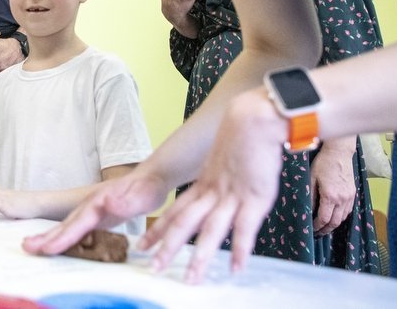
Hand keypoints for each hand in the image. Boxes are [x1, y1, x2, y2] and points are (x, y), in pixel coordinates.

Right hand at [22, 168, 168, 254]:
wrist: (151, 178)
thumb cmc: (147, 187)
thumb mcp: (142, 195)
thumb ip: (126, 200)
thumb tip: (108, 205)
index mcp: (98, 203)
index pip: (78, 223)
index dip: (62, 237)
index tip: (47, 248)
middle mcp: (91, 206)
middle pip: (66, 224)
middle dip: (46, 236)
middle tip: (26, 247)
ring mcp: (92, 212)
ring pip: (68, 226)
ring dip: (50, 236)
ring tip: (32, 246)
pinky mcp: (97, 218)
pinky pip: (77, 230)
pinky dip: (64, 237)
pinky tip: (57, 244)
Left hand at [140, 89, 284, 282]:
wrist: (254, 118)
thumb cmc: (242, 138)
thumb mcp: (222, 163)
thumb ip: (217, 180)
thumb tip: (218, 190)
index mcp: (203, 185)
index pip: (174, 211)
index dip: (157, 230)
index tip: (142, 245)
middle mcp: (211, 193)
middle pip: (184, 224)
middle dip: (167, 248)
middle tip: (153, 267)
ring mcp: (231, 196)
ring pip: (210, 231)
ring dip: (200, 257)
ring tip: (190, 278)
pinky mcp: (254, 198)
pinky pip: (245, 228)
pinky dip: (240, 250)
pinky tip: (236, 268)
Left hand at [310, 138, 356, 236]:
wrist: (339, 153)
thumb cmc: (323, 164)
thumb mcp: (311, 179)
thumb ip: (310, 196)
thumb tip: (307, 210)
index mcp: (330, 196)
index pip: (324, 219)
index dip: (317, 226)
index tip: (311, 229)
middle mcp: (342, 199)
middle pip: (335, 222)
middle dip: (325, 230)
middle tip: (318, 233)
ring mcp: (349, 197)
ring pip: (342, 218)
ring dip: (333, 225)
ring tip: (325, 227)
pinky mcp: (353, 194)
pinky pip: (348, 211)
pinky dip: (340, 217)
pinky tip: (334, 216)